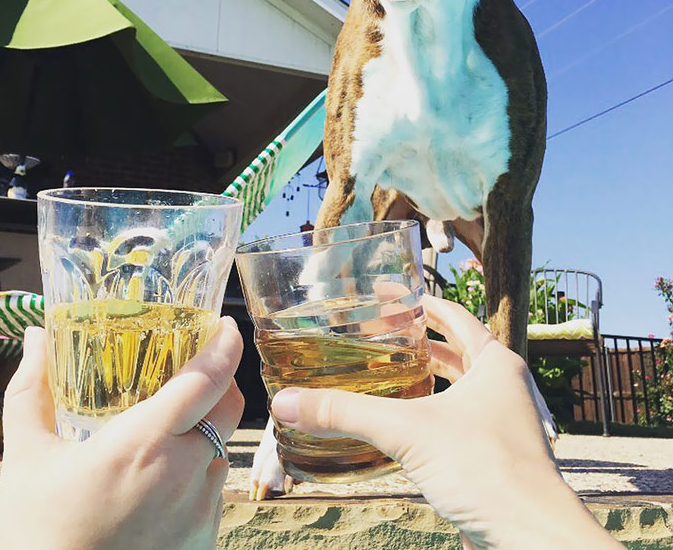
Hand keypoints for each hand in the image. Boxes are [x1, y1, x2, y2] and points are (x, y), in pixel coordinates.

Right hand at [0, 317, 243, 549]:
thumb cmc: (36, 538)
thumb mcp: (26, 460)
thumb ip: (31, 392)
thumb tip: (34, 338)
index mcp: (144, 445)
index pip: (208, 380)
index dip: (225, 346)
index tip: (225, 325)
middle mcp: (185, 476)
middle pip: (230, 409)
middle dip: (220, 382)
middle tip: (194, 371)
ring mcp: (199, 513)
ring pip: (224, 450)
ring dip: (207, 430)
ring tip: (168, 431)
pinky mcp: (203, 543)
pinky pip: (215, 492)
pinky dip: (199, 473)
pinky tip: (161, 480)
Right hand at [271, 296, 620, 549]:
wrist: (530, 538)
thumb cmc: (487, 471)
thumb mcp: (407, 431)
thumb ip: (347, 413)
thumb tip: (288, 402)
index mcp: (495, 362)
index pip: (451, 314)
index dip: (415, 301)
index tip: (382, 294)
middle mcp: (501, 385)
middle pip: (453, 348)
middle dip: (414, 339)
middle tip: (374, 331)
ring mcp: (500, 420)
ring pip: (456, 386)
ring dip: (422, 377)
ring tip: (382, 370)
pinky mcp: (492, 453)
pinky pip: (455, 420)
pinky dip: (428, 413)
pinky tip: (400, 423)